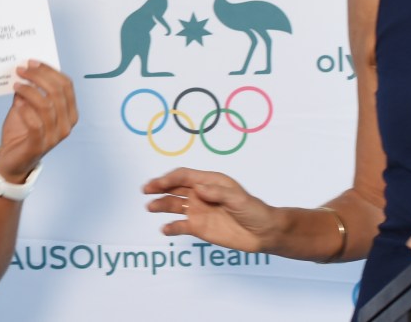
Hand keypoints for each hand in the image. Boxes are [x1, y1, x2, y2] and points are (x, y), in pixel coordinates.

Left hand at [0, 61, 77, 182]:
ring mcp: (55, 137)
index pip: (66, 85)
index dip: (49, 71)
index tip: (31, 62)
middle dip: (38, 76)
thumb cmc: (21, 131)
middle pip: (57, 92)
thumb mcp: (28, 106)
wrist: (12, 160)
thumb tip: (25, 69)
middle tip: (21, 69)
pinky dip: (25, 110)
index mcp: (69, 113)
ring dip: (29, 91)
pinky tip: (17, 102)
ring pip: (46, 105)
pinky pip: (35, 123)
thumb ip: (31, 90)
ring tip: (15, 84)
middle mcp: (66, 125)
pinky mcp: (39, 146)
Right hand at [142, 167, 277, 251]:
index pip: (184, 176)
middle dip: (159, 187)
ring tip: (150, 207)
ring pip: (173, 205)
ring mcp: (198, 211)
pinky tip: (164, 229)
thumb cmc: (254, 211)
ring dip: (161, 205)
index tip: (159, 183)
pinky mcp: (198, 228)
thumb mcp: (239, 199)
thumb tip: (198, 189)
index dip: (170, 178)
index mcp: (209, 182)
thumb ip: (218, 193)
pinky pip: (180, 226)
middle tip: (146, 189)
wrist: (264, 233)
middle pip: (174, 188)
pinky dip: (171, 227)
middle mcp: (200, 194)